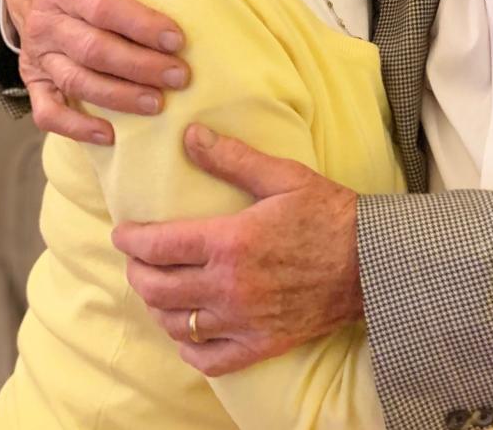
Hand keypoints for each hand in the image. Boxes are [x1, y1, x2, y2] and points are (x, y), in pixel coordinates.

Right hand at [8, 0, 188, 143]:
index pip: (103, 7)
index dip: (140, 24)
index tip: (178, 38)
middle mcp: (46, 23)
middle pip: (94, 50)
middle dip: (140, 66)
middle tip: (180, 76)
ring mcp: (38, 56)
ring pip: (77, 82)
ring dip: (119, 97)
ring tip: (157, 105)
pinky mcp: (34, 81)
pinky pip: (48, 111)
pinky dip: (76, 127)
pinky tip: (109, 135)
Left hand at [112, 124, 362, 376]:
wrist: (371, 262)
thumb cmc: (329, 214)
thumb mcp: (282, 176)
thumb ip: (232, 157)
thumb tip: (191, 136)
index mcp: (231, 242)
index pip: (160, 245)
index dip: (132, 240)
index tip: (122, 233)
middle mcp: (229, 286)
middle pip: (158, 287)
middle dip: (136, 271)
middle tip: (135, 259)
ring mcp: (243, 320)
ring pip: (176, 323)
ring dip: (157, 306)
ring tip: (155, 290)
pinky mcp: (260, 344)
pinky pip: (208, 357)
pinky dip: (188, 347)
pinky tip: (185, 331)